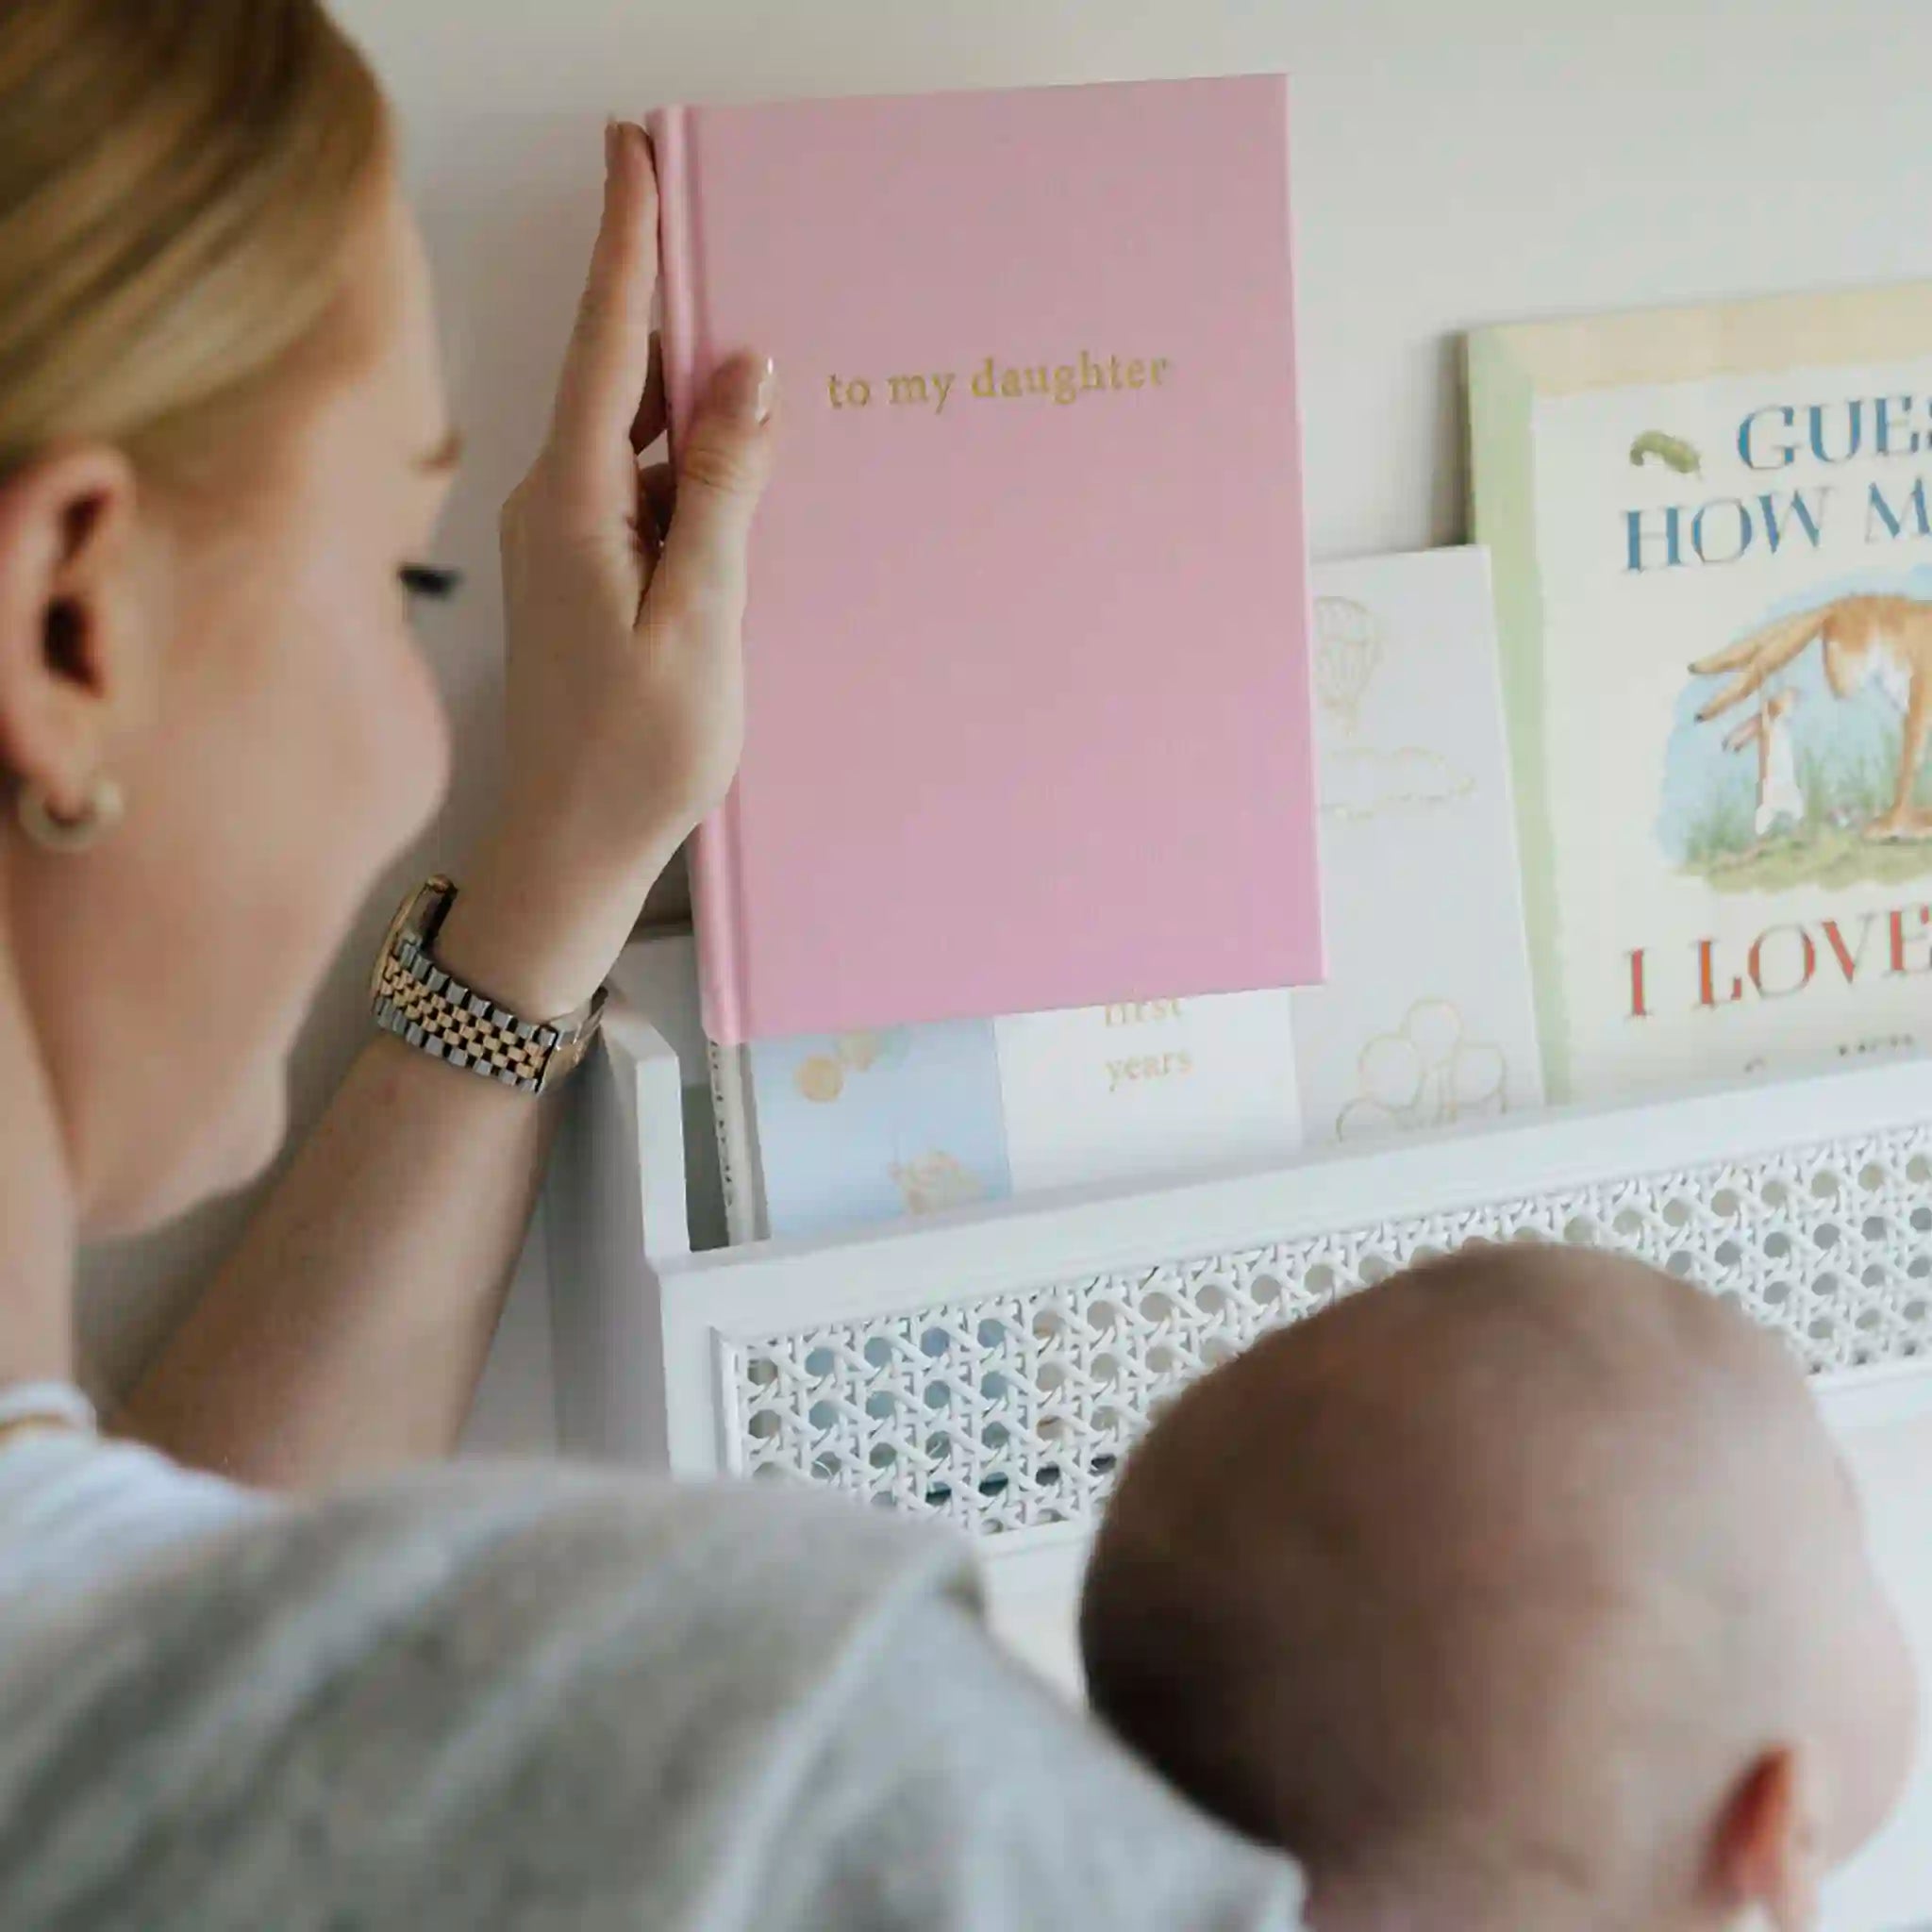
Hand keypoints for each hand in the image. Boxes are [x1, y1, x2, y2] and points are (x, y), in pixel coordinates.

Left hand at [438, 120, 777, 1016]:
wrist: (570, 847)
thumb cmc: (635, 754)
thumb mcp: (699, 620)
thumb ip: (721, 494)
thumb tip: (745, 376)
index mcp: (573, 505)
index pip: (605, 345)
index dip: (627, 243)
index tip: (636, 154)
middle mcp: (553, 504)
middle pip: (616, 373)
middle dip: (665, 297)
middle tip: (709, 218)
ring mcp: (564, 538)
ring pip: (633, 432)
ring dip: (688, 394)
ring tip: (754, 361)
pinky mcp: (585, 571)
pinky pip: (641, 487)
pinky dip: (688, 465)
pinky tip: (737, 468)